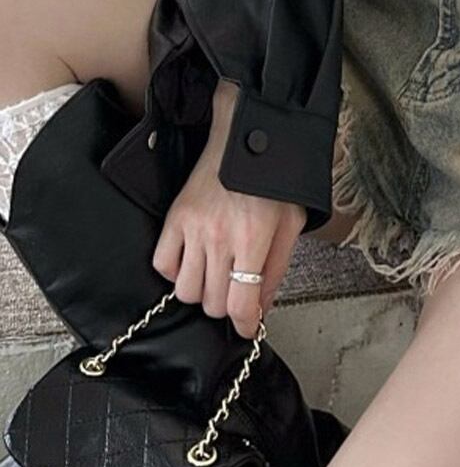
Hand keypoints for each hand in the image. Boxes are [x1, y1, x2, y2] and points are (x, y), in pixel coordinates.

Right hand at [152, 78, 306, 336]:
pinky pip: (162, 265)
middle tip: (237, 294)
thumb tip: (261, 309)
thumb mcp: (290, 224)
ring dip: (202, 292)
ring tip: (216, 277)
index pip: (240, 303)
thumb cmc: (275, 181)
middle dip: (227, 307)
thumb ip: (277, 269)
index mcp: (253, 239)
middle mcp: (219, 237)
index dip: (245, 324)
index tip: (248, 328)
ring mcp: (192, 228)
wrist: (245, 139)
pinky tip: (194, 262)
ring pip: (185, 291)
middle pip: (212, 303)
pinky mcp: (174, 218)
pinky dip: (175, 272)